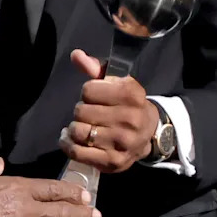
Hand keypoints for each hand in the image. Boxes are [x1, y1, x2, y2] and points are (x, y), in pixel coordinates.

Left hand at [58, 49, 159, 173]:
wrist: (148, 134)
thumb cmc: (126, 104)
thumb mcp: (116, 83)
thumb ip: (95, 68)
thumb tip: (76, 55)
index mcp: (132, 94)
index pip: (88, 90)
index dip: (88, 92)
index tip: (96, 97)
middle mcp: (130, 118)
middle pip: (81, 111)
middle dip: (81, 111)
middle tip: (91, 114)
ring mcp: (122, 142)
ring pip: (77, 131)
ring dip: (75, 128)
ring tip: (83, 126)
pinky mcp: (112, 161)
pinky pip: (76, 151)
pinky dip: (68, 144)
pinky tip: (71, 139)